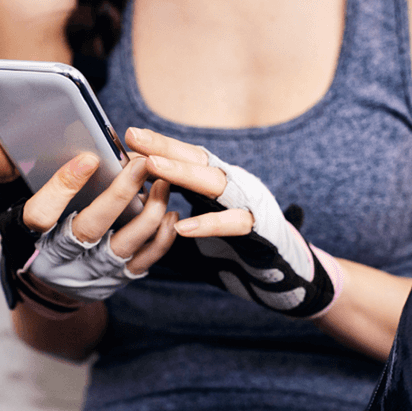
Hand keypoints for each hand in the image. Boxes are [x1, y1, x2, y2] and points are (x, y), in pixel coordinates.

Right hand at [0, 133, 177, 309]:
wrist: (47, 289)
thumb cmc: (29, 236)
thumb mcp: (8, 206)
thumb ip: (6, 173)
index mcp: (29, 237)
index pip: (42, 214)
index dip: (63, 186)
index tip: (88, 157)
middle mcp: (62, 259)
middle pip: (91, 227)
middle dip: (119, 194)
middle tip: (142, 163)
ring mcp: (92, 272)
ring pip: (125, 245)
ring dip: (149, 214)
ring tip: (163, 183)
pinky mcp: (116, 279)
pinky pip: (145, 260)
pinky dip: (162, 238)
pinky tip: (171, 212)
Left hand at [125, 128, 343, 318]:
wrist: (283, 276)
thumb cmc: (234, 250)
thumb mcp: (199, 223)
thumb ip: (174, 209)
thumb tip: (132, 197)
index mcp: (221, 182)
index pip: (188, 155)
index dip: (160, 144)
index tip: (128, 134)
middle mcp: (236, 185)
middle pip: (199, 160)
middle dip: (166, 148)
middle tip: (134, 138)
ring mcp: (250, 204)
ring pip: (216, 183)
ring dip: (183, 172)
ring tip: (153, 166)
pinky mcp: (260, 231)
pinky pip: (233, 224)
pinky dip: (209, 224)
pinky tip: (182, 227)